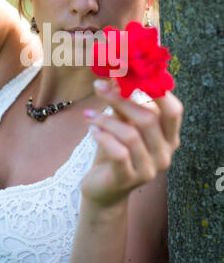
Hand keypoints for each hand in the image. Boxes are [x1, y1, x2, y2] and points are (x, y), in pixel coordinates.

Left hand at [81, 79, 183, 207]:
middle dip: (121, 99)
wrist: (103, 189)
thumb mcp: (122, 126)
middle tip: (99, 86)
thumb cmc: (115, 152)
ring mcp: (148, 169)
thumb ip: (124, 105)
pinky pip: (118, 153)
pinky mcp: (128, 179)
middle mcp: (164, 154)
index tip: (133, 73)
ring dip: (106, 119)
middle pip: (148, 118)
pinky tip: (92, 129)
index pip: (173, 111)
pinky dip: (103, 137)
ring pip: (130, 134)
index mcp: (168, 138)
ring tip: (89, 114)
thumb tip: (116, 77)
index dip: (157, 91)